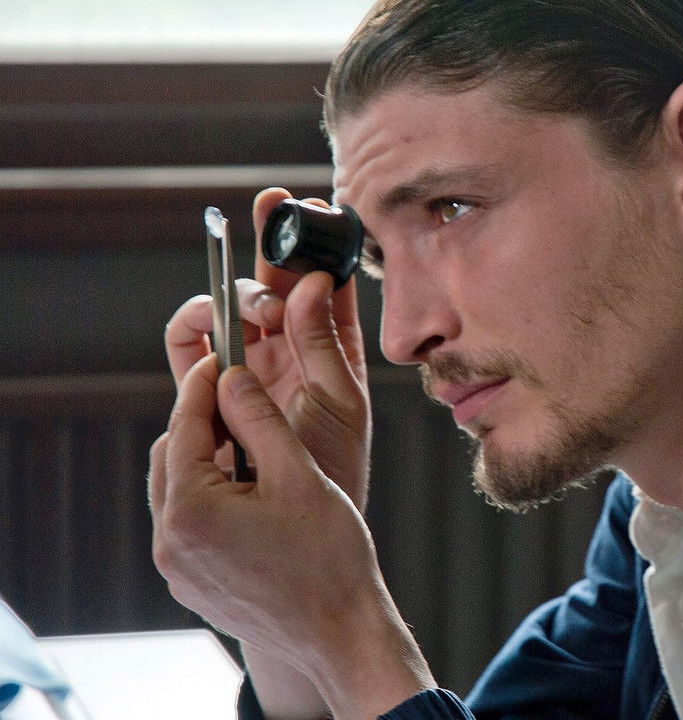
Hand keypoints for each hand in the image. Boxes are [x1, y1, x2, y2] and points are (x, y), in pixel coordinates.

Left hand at [149, 356, 432, 718]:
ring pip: (178, 491)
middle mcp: (171, 542)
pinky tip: (251, 491)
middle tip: (241, 400)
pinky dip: (210, 497)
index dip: (203, 386)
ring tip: (253, 446)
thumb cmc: (328, 557)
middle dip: (202, 424)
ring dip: (206, 461)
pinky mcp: (192, 583)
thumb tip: (232, 377)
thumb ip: (259, 419)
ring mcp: (177, 568)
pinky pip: (188, 524)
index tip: (221, 358)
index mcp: (190, 511)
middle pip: (171, 457)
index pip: (184, 426)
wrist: (340, 631)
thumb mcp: (298, 473)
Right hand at [164, 188, 370, 509]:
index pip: (323, 284)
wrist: (297, 527)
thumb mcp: (342, 402)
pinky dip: (196, 328)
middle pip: (275, 283)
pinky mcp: (208, 390)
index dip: (318, 244)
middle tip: (275, 207)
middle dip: (271, 239)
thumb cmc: (332, 471)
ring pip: (230, 308)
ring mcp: (246, 369)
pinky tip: (217, 326)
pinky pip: (190, 346)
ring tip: (259, 309)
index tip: (316, 206)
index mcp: (328, 351)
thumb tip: (311, 280)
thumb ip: (324, 343)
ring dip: (237, 292)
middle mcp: (286, 352)